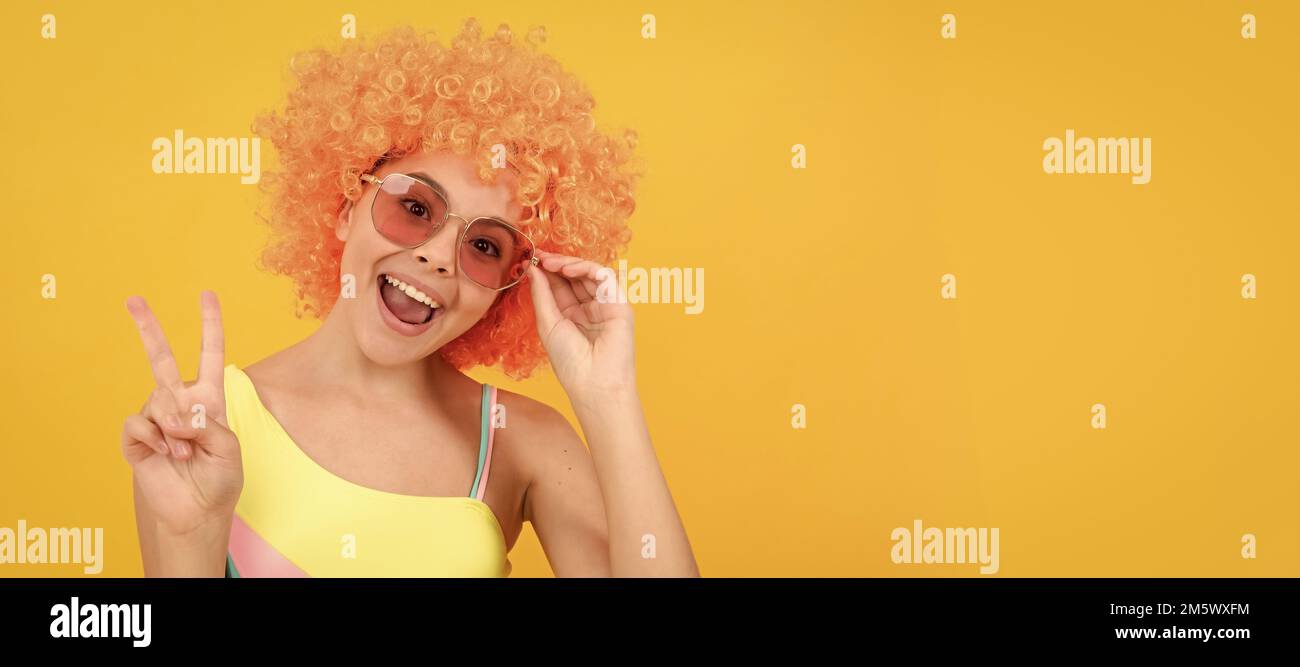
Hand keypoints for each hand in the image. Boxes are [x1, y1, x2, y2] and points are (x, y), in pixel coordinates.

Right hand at [121, 291, 242, 535]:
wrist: (197, 511)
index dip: (210, 325)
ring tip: (186, 452)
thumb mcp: (228, 446)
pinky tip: (167, 454)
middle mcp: (179, 403)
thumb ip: (207, 422)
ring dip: (175, 427)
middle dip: (148, 328)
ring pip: (158, 400)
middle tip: (133, 299)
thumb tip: (177, 414)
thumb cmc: (219, 479)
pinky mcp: (136, 437)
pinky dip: (156, 437)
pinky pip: (139, 422)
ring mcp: (156, 419)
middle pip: (162, 359)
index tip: (207, 295)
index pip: (210, 355)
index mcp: (208, 399)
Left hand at [527, 250, 636, 403]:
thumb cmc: (570, 362)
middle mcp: (588, 308)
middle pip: (573, 276)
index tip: (530, 259)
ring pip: (589, 273)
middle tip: (540, 256)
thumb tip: (532, 268)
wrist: (593, 383)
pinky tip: (569, 269)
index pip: (559, 285)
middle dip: (556, 263)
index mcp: (570, 315)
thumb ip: (542, 294)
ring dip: (569, 263)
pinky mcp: (619, 304)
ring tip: (551, 262)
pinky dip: (587, 268)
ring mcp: (605, 305)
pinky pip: (605, 277)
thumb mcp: (547, 324)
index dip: (546, 271)